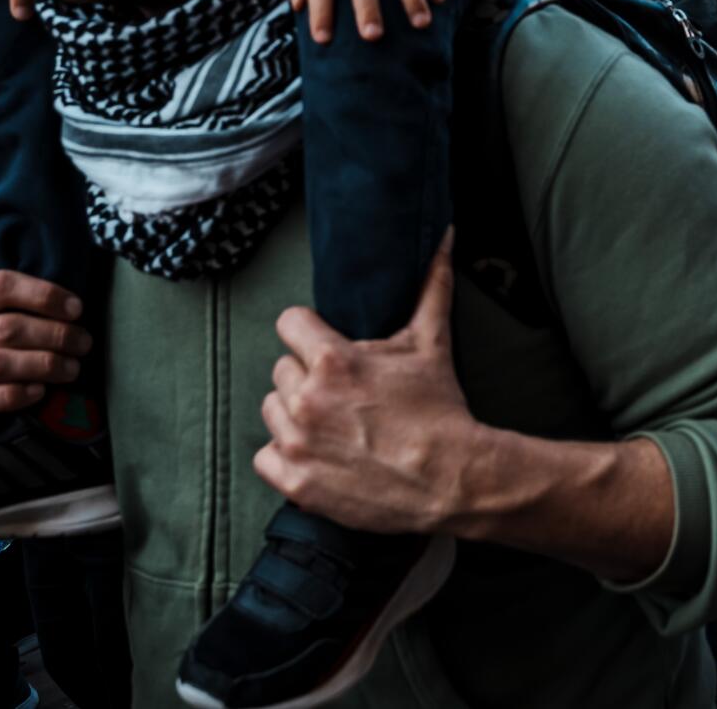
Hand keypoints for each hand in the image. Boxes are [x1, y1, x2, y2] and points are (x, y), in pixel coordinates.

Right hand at [0, 270, 90, 429]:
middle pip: (4, 328)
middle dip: (53, 335)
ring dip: (42, 365)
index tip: (77, 310)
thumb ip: (22, 310)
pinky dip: (13, 395)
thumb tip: (73, 310)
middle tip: (83, 344)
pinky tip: (39, 392)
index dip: (42, 294)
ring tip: (71, 369)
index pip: (0, 285)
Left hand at [255, 232, 478, 535]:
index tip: (326, 349)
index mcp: (332, 360)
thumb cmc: (439, 410)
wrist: (451, 477)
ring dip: (296, 416)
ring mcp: (298, 442)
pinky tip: (320, 455)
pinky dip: (287, 458)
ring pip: (272, 410)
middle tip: (343, 395)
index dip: (309, 335)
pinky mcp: (295, 481)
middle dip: (308, 378)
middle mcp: (307, 398)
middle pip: (281, 370)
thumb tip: (444, 236)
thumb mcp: (431, 343)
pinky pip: (265, 457)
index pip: (289, 324)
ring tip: (334, 425)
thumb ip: (431, 286)